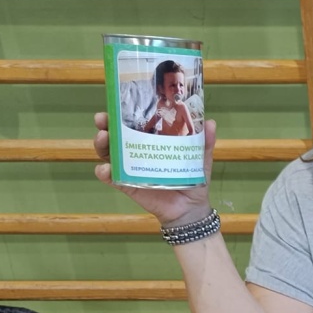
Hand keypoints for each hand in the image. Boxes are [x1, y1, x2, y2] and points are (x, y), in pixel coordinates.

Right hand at [93, 111, 216, 226]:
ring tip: (104, 138)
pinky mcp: (128, 185)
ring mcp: (130, 168)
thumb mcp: (200, 159)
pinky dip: (104, 173)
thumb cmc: (192, 180)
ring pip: (107, 154)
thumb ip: (205, 143)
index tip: (115, 104)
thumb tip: (211, 122)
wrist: (190, 208)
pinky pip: (111, 178)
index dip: (120, 112)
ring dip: (101, 145)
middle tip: (103, 120)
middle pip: (114, 135)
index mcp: (150, 141)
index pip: (132, 123)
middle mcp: (136, 152)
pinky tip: (106, 169)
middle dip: (105, 125)